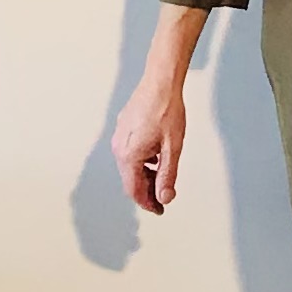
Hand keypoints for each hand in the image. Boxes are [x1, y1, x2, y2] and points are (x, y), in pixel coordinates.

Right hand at [112, 76, 185, 215]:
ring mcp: (119, 137)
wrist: (160, 82)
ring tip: (164, 176)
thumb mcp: (172, 148)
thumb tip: (165, 197)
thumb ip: (168, 175)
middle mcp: (119, 148)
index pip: (134, 190)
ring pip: (131, 166)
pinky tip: (157, 156)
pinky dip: (143, 161)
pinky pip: (130, 153)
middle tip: (164, 196)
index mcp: (129, 155)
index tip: (160, 209)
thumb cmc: (167, 110)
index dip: (148, 203)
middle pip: (131, 179)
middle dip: (147, 190)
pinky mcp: (123, 129)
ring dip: (146, 175)